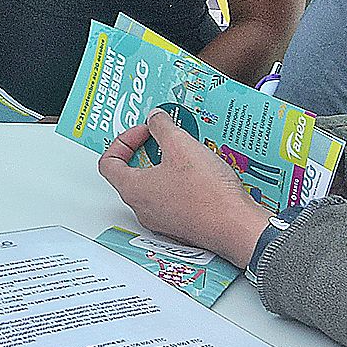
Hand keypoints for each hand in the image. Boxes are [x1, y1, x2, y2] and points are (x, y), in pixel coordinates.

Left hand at [97, 110, 272, 265]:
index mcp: (133, 190)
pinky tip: (198, 172)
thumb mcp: (181, 145)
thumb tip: (155, 119)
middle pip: (131, 174)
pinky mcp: (181, 225)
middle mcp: (143, 208)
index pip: (109, 163)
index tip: (143, 132)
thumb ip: (162, 127)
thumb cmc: (208, 195)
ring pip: (154, 187)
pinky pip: (172, 199)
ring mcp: (162, 219)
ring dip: (165, 166)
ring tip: (184, 152)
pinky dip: (179, 182)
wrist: (237, 227)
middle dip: (146, 151)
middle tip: (163, 139)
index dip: (123, 141)